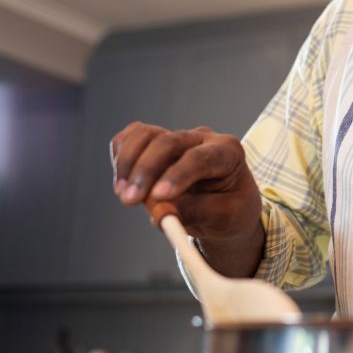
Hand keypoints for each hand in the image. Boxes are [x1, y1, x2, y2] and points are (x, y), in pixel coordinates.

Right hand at [110, 122, 264, 276]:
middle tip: (129, 201)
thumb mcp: (223, 217)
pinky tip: (123, 181)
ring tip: (124, 195)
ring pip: (145, 135)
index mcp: (228, 152)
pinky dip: (121, 157)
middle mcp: (203, 139)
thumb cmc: (230, 210)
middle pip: (168, 142)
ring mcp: (178, 137)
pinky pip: (131, 138)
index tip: (158, 197)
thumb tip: (161, 212)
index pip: (200, 157)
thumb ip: (195, 212)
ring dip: (128, 164)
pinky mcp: (157, 142)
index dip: (177, 175)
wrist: (226, 207)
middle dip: (146, 171)